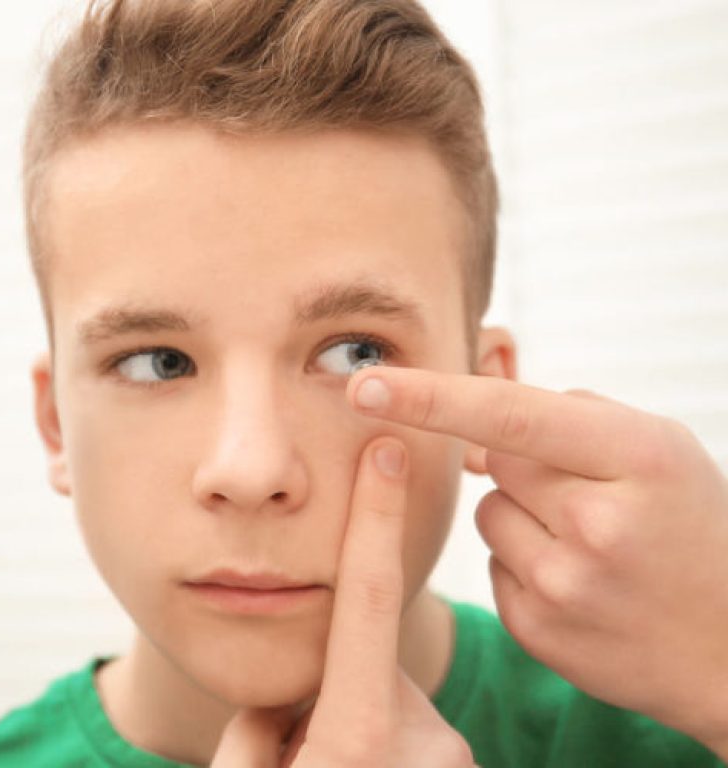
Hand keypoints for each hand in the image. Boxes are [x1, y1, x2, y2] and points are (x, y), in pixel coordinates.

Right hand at [211, 437, 477, 767]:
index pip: (369, 596)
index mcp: (360, 739)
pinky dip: (382, 747)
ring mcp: (451, 759)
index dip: (375, 516)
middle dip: (336, 679)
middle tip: (303, 747)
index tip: (388, 453)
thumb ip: (257, 722)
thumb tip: (281, 700)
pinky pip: (410, 732)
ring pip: (386, 698)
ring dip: (355, 721)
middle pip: (369, 661)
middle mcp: (423, 740)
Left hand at [345, 367, 727, 754]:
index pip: (508, 414)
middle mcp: (596, 523)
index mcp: (635, 457)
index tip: (364, 383)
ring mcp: (563, 585)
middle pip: (494, 459)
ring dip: (522, 514)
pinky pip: (495, 563)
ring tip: (587, 542)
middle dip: (520, 460)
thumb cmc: (691, 525)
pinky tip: (577, 580)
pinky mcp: (536, 629)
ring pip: (489, 513)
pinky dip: (526, 561)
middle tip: (583, 490)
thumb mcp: (656, 448)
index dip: (430, 396)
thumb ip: (563, 419)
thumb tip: (471, 430)